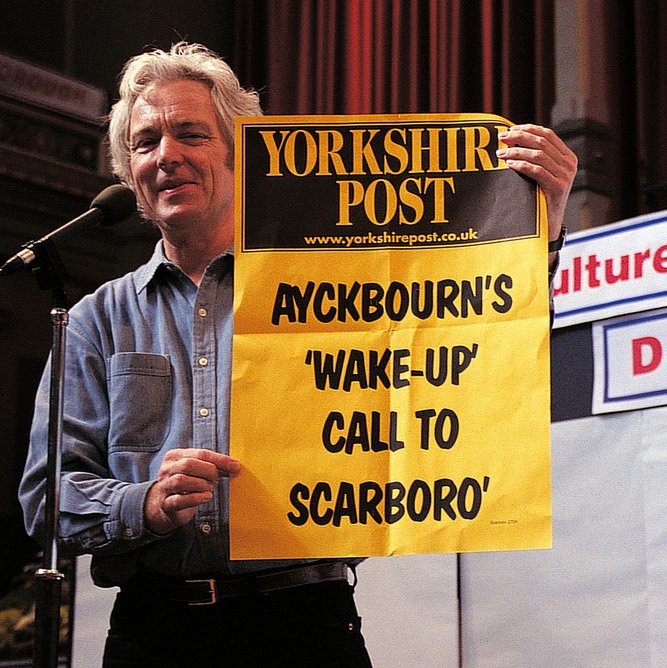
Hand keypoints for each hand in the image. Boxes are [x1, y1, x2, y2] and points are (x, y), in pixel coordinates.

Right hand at [144, 448, 239, 534]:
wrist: (164, 505)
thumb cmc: (185, 484)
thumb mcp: (197, 471)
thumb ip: (213, 466)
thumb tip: (234, 466)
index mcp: (175, 456)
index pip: (200, 453)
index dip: (220, 460)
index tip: (235, 466)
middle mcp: (167, 470)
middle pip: (188, 465)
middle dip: (208, 471)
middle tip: (216, 479)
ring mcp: (164, 487)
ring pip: (181, 481)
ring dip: (201, 485)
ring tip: (209, 488)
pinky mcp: (166, 504)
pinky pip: (179, 500)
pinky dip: (195, 498)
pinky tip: (206, 497)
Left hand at [497, 124, 576, 259]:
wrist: (547, 227)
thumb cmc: (538, 199)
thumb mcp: (539, 176)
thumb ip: (533, 159)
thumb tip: (510, 140)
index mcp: (567, 157)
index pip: (548, 134)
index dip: (528, 129)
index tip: (509, 130)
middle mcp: (569, 164)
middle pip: (542, 141)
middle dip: (519, 137)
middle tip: (501, 138)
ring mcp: (565, 176)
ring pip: (538, 155)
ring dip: (515, 152)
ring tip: (500, 154)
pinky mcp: (558, 188)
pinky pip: (537, 171)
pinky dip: (521, 165)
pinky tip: (508, 165)